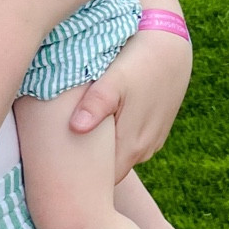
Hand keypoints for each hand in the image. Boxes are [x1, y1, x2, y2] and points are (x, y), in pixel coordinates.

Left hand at [69, 24, 191, 178]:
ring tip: (75, 139)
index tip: (56, 171)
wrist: (172, 46)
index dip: (79, 180)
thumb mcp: (115, 80)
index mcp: (131, 145)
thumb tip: (76, 128)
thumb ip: (96, 104)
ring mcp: (152, 142)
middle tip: (58, 156)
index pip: (102, 181)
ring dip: (103, 153)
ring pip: (121, 158)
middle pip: (110, 172)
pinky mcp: (156, 131)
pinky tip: (101, 125)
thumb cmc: (139, 60)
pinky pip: (131, 145)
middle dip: (88, 168)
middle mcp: (144, 150)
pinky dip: (116, 141)